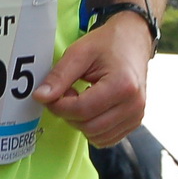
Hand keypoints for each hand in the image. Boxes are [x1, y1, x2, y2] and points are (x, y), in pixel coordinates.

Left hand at [33, 13, 150, 145]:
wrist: (133, 40)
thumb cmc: (107, 44)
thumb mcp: (79, 52)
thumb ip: (59, 76)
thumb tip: (40, 97)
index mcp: (122, 85)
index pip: (82, 110)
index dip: (58, 106)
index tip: (50, 94)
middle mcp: (134, 105)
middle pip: (89, 126)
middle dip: (69, 114)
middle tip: (67, 92)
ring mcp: (137, 116)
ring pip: (97, 136)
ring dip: (80, 122)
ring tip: (81, 97)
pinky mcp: (135, 122)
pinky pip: (106, 138)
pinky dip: (93, 127)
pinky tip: (92, 107)